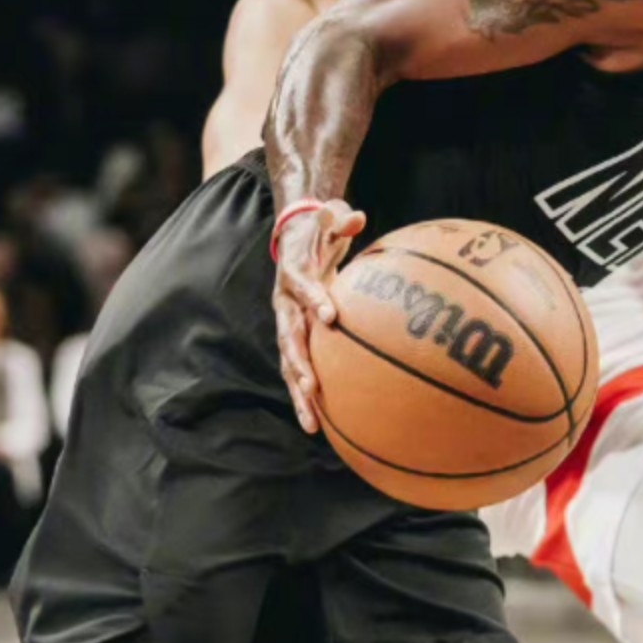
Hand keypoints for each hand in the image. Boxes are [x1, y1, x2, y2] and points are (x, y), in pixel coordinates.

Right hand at [272, 199, 365, 432]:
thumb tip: (357, 215)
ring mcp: (288, 327)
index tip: (330, 315)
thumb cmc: (317, 234)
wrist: (293, 244)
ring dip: (299, 394)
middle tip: (312, 387)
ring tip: (311, 424)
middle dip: (299, 364)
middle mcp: (285, 306)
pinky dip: (306, 398)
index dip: (314, 299)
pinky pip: (298, 371)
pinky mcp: (295, 341)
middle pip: (288, 338)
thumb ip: (340, 219)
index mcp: (293, 276)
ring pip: (289, 364)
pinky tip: (319, 427)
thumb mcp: (328, 221)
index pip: (302, 287)